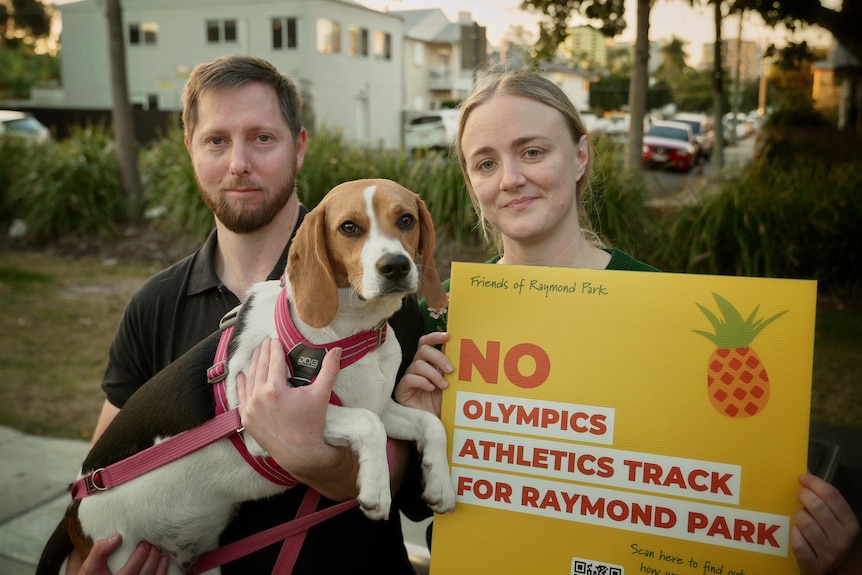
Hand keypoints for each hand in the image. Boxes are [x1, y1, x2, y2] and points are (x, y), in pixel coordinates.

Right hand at [76, 536, 168, 574]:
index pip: (130, 572)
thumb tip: (117, 538)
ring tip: (160, 551)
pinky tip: (164, 561)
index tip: (144, 543)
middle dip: (150, 559)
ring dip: (158, 566)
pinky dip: (161, 572)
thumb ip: (100, 552)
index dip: (139, 557)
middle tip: (153, 545)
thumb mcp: (90, 566)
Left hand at [236, 339, 358, 499]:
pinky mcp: (247, 419)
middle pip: (260, 367)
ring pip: (250, 379)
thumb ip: (329, 370)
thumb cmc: (311, 424)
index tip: (275, 338)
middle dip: (263, 352)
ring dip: (253, 364)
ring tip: (257, 353)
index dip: (274, 348)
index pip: (273, 361)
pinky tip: (242, 374)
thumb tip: (337, 350)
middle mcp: (258, 397)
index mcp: (275, 389)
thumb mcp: (321, 394)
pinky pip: (242, 396)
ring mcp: (250, 409)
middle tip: (266, 341)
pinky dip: (242, 384)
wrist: (300, 453)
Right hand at [395, 332, 451, 416]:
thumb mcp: (453, 382)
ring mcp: (410, 377)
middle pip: (423, 350)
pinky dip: (422, 381)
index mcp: (430, 362)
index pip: (427, 342)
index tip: (448, 336)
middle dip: (439, 357)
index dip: (435, 336)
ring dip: (434, 374)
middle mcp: (419, 367)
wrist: (437, 423)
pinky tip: (431, 389)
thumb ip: (451, 366)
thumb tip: (457, 347)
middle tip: (451, 370)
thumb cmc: (445, 402)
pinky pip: (409, 378)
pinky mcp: (403, 389)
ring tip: (444, 385)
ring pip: (418, 364)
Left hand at [792, 473, 859, 574]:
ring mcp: (829, 553)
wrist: (825, 569)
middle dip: (803, 496)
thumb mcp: (833, 518)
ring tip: (800, 518)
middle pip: (817, 506)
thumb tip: (806, 471)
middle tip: (799, 496)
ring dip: (798, 516)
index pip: (832, 495)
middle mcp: (843, 538)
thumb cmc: (827, 537)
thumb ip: (824, 498)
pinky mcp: (813, 563)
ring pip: (804, 522)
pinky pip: (796, 541)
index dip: (814, 482)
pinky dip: (793, 534)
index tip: (802, 478)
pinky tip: (796, 533)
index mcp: (850, 523)